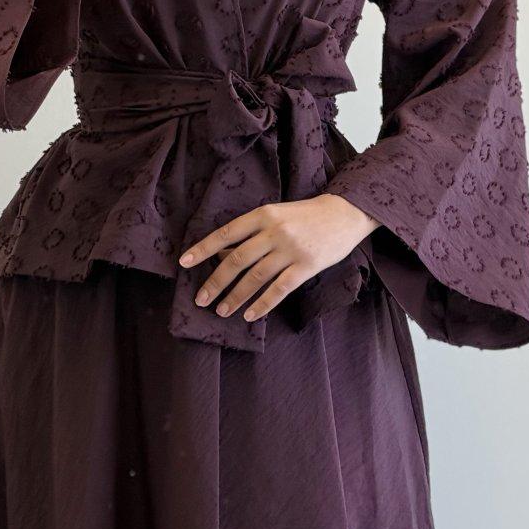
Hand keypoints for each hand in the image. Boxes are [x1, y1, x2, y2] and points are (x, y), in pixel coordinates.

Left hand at [178, 194, 380, 323]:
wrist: (344, 213)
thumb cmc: (305, 215)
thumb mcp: (277, 214)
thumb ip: (254, 231)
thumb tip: (224, 255)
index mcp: (263, 214)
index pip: (226, 233)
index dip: (204, 248)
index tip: (184, 262)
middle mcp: (274, 231)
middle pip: (237, 259)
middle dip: (216, 281)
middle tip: (201, 299)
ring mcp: (291, 249)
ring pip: (255, 277)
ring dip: (236, 296)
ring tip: (222, 311)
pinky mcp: (306, 266)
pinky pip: (279, 289)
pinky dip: (263, 304)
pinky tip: (250, 315)